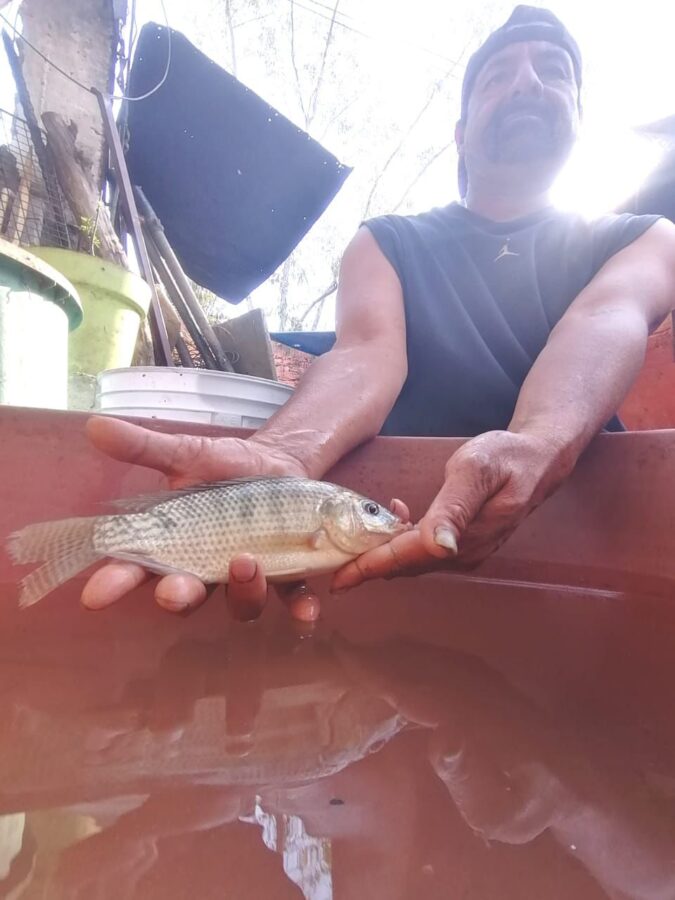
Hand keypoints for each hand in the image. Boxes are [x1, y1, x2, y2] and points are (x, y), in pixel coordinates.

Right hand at [81, 416, 319, 621]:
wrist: (279, 463)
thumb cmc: (227, 466)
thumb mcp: (188, 453)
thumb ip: (144, 446)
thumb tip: (94, 425)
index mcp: (176, 545)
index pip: (135, 569)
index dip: (115, 583)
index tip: (96, 594)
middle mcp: (208, 569)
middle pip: (186, 596)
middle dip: (177, 597)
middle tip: (173, 592)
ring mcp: (248, 576)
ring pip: (239, 603)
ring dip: (241, 592)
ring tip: (246, 562)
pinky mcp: (288, 572)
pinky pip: (293, 597)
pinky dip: (300, 606)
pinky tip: (307, 607)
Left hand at [331, 429, 574, 590]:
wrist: (540, 458)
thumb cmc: (508, 457)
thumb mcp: (477, 471)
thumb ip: (454, 508)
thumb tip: (438, 546)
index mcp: (464, 539)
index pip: (407, 558)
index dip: (370, 567)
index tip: (338, 579)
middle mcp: (464, 555)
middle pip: (405, 566)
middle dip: (369, 562)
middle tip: (334, 550)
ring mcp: (466, 554)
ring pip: (413, 562)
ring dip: (385, 551)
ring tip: (359, 529)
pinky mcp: (466, 547)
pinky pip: (425, 553)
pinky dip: (402, 543)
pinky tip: (397, 520)